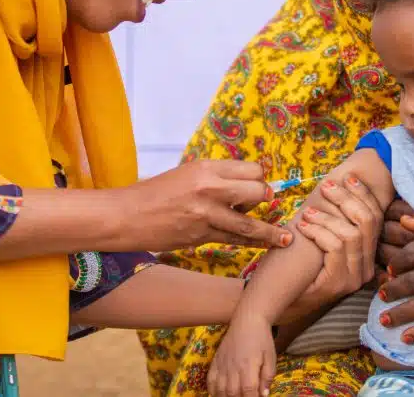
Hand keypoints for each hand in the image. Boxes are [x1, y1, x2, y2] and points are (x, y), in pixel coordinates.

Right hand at [119, 159, 291, 251]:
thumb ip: (214, 177)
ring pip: (250, 223)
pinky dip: (252, 243)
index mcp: (206, 167)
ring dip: (270, 231)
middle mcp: (209, 188)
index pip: (251, 169)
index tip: (261, 184)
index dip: (259, 178)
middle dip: (265, 199)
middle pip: (257, 191)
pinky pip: (234, 240)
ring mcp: (206, 214)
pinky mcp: (201, 236)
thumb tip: (243, 184)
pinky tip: (266, 245)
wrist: (127, 215)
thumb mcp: (186, 174)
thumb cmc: (155, 193)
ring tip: (286, 239)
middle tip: (266, 204)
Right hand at [208, 316, 276, 396]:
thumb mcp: (271, 358)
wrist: (247, 320)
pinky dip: (212, 390)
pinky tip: (218, 394)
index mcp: (248, 366)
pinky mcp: (216, 360)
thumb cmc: (262, 339)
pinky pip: (210, 379)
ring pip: (219, 389)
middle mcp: (233, 367)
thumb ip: (267, 377)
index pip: (248, 391)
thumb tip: (264, 395)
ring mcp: (222, 364)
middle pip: (232, 393)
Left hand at [284, 175, 382, 320]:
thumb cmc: (290, 263)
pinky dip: (318, 231)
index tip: (347, 178)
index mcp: (363, 255)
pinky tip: (302, 226)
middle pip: (369, 222)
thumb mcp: (315, 236)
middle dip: (347, 198)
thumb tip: (338, 183)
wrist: (269, 299)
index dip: (363, 194)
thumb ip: (331, 217)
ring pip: (352, 233)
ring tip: (307, 213)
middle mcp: (364, 268)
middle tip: (326, 186)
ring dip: (328, 217)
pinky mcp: (337, 283)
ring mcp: (353, 278)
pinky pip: (336, 246)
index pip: (375, 218)